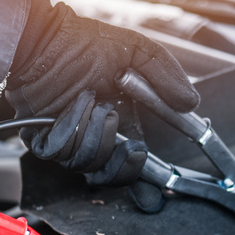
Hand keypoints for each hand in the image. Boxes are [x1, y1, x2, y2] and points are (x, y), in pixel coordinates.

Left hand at [5, 0, 199, 184]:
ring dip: (91, 130)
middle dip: (117, 156)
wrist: (43, 39)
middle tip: (115, 120)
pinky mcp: (43, 141)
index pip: (132, 166)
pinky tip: (70, 104)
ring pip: (86, 163)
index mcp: (121, 125)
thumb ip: (166, 75)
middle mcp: (96, 138)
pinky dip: (69, 125)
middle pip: (109, 176)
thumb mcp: (136, 51)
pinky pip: (60, 151)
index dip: (143, 185)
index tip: (153, 194)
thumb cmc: (85, 43)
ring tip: (89, 99)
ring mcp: (69, 142)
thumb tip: (191, 103)